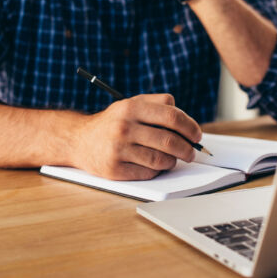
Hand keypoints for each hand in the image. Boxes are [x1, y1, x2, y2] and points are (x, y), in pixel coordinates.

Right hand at [72, 94, 201, 180]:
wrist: (79, 140)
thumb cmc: (112, 123)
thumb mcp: (130, 104)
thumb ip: (157, 104)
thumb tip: (186, 120)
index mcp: (131, 107)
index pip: (171, 115)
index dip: (190, 126)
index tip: (197, 135)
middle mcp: (124, 127)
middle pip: (170, 141)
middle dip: (187, 149)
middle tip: (192, 152)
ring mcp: (118, 149)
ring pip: (161, 160)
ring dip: (173, 161)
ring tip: (172, 159)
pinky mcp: (115, 169)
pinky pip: (148, 173)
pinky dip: (157, 170)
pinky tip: (154, 165)